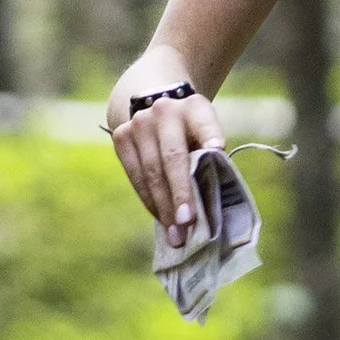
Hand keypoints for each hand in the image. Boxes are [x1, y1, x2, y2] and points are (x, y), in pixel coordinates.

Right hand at [106, 51, 227, 230]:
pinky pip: (135, 176)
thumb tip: (210, 203)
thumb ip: (208, 158)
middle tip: (187, 223)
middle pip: (172, 157)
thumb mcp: (205, 134)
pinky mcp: (121, 136)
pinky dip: (149, 200)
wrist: (154, 105)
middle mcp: (164, 111)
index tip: (218, 148)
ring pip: (151, 171)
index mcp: (195, 108)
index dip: (210, 135)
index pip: (204, 122)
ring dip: (163, 206)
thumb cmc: (190, 132)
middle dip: (180, 193)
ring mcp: (139, 123)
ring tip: (175, 234)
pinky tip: (160, 218)